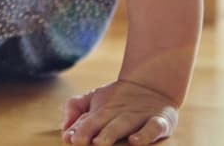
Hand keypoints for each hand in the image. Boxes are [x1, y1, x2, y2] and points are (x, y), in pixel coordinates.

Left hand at [61, 80, 177, 144]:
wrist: (153, 84)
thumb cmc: (117, 99)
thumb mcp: (94, 99)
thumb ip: (75, 109)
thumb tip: (64, 130)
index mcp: (102, 111)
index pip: (87, 120)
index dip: (78, 129)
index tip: (70, 138)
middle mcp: (119, 114)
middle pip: (101, 121)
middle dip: (89, 130)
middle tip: (78, 142)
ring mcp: (139, 116)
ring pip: (123, 125)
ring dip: (111, 133)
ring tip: (99, 143)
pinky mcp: (160, 121)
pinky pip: (153, 127)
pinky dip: (146, 134)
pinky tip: (135, 141)